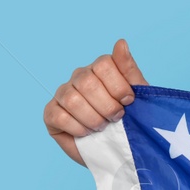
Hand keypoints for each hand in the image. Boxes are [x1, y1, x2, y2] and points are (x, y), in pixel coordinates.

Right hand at [44, 38, 147, 164]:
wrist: (119, 147)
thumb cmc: (131, 118)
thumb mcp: (138, 94)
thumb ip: (128, 69)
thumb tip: (121, 42)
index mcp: (100, 68)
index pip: (103, 64)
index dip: (119, 86)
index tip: (129, 101)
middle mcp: (78, 77)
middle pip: (87, 82)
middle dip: (107, 106)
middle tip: (117, 118)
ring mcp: (62, 94)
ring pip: (72, 99)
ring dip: (93, 118)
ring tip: (103, 126)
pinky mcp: (50, 113)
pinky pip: (59, 116)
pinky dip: (78, 127)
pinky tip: (88, 132)